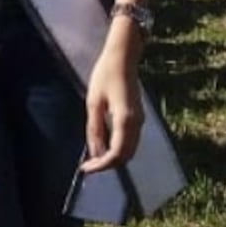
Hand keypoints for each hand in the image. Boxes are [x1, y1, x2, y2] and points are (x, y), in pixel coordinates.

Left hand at [79, 36, 144, 174]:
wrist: (123, 58)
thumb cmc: (105, 75)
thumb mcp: (94, 102)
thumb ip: (95, 129)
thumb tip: (94, 153)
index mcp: (125, 121)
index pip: (116, 154)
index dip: (101, 165)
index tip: (85, 168)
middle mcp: (137, 124)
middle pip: (126, 156)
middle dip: (108, 164)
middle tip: (89, 164)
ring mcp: (140, 121)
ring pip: (130, 150)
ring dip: (113, 157)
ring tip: (93, 156)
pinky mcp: (138, 117)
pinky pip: (130, 141)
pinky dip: (118, 148)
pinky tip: (104, 143)